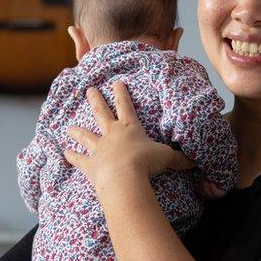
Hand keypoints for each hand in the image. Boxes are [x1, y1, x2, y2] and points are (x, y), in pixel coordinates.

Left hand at [64, 82, 193, 189]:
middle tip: (89, 90)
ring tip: (69, 127)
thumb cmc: (146, 164)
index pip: (126, 106)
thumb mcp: (167, 159)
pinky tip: (65, 152)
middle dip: (96, 100)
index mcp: (130, 129)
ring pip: (85, 136)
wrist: (125, 178)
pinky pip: (79, 159)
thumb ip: (179, 159)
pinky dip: (71, 156)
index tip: (116, 82)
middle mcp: (113, 135)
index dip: (122, 94)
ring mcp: (99, 149)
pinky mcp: (90, 164)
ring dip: (77, 131)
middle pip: (102, 113)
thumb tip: (195, 162)